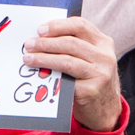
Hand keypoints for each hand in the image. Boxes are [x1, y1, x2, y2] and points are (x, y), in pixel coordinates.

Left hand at [23, 17, 121, 131]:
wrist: (105, 109)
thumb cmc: (91, 79)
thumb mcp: (90, 58)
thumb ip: (74, 46)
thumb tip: (42, 37)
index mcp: (103, 43)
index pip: (80, 25)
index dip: (58, 25)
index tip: (40, 29)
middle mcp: (104, 56)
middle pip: (71, 42)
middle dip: (46, 42)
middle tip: (29, 44)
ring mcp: (100, 73)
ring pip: (66, 61)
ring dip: (44, 58)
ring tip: (28, 58)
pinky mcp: (91, 90)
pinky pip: (66, 80)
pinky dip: (50, 75)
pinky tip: (39, 74)